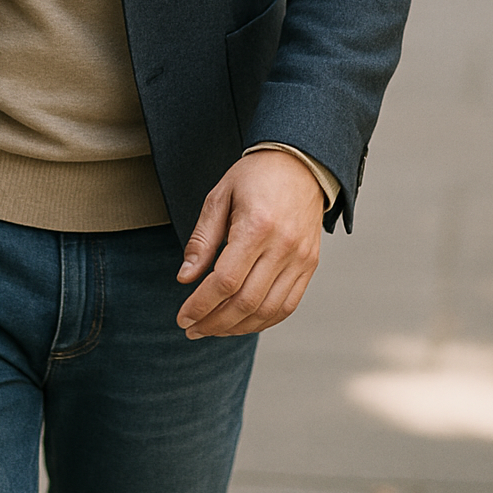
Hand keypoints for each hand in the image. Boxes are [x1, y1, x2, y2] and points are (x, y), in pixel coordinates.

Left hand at [176, 149, 323, 337]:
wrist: (300, 163)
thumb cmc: (255, 176)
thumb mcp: (219, 197)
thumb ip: (202, 240)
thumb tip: (185, 278)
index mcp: (256, 226)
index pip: (225, 281)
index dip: (201, 305)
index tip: (182, 317)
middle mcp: (282, 246)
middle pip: (245, 302)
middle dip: (214, 322)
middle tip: (192, 328)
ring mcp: (300, 258)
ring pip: (268, 310)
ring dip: (237, 327)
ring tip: (213, 329)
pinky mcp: (309, 265)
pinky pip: (287, 305)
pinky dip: (263, 321)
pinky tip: (242, 322)